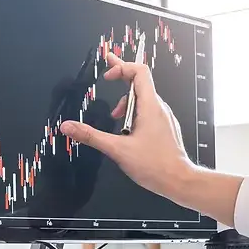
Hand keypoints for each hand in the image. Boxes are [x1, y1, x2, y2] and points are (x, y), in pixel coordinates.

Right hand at [59, 53, 195, 202]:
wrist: (179, 181)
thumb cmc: (156, 166)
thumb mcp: (117, 149)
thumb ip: (91, 136)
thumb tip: (69, 127)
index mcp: (150, 107)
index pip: (139, 72)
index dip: (122, 67)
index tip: (108, 73)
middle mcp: (159, 109)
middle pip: (140, 83)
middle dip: (122, 78)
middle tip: (109, 71)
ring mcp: (163, 118)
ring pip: (143, 100)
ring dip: (126, 104)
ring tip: (115, 118)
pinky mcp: (164, 128)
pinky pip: (148, 112)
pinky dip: (134, 114)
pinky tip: (127, 131)